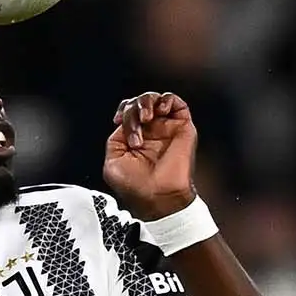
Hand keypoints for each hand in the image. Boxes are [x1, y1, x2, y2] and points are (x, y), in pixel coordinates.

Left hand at [103, 92, 198, 218]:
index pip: (128, 111)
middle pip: (139, 103)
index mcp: (134, 137)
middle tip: (135, 135)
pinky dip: (166, 100)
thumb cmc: (136, 186)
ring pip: (155, 99)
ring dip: (146, 103)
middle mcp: (150, 131)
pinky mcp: (182, 127)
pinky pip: (176, 102)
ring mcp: (165, 128)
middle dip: (132, 112)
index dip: (122, 110)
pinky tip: (160, 111)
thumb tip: (123, 124)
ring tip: (146, 118)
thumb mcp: (113, 161)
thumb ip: (115, 139)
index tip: (117, 121)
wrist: (158, 196)